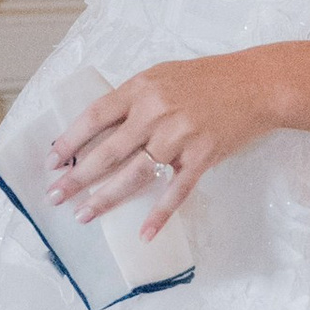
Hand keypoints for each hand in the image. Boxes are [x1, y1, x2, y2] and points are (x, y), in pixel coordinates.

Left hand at [49, 52, 278, 242]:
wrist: (258, 84)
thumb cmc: (208, 79)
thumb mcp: (163, 76)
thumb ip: (132, 99)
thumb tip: (97, 127)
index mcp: (142, 89)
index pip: (95, 116)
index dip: (70, 140)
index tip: (52, 160)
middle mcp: (157, 113)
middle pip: (108, 151)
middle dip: (77, 176)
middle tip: (54, 195)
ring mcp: (180, 137)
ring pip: (135, 174)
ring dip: (106, 198)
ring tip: (82, 215)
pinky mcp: (203, 157)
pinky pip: (176, 191)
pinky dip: (160, 214)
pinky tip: (143, 232)